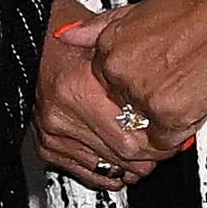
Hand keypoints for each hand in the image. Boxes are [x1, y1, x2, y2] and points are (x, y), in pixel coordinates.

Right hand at [36, 18, 163, 187]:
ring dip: (126, 166)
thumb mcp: (111, 42)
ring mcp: (51, 131)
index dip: (156, 146)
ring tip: (143, 158)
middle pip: (118, 156)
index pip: (128, 140)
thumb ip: (138, 76)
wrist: (36, 37)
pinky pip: (81, 170)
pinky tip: (119, 167)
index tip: (171, 142)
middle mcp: (60, 113)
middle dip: (145, 158)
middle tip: (163, 151)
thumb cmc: (71, 36)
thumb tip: (170, 105)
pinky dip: (104, 171)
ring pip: (102, 167)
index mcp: (78, 89)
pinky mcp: (46, 144)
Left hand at [78, 0, 206, 158]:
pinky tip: (196, 109)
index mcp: (111, 46)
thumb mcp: (143, 6)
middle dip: (146, 110)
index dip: (131, 91)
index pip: (105, 88)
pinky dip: (182, 132)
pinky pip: (166, 141)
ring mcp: (143, 95)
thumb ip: (105, 27)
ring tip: (188, 99)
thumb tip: (69, 36)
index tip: (149, 87)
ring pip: (142, 130)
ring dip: (164, 124)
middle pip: (122, 112)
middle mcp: (120, 71)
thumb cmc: (205, 1)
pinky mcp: (170, 113)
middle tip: (175, 93)